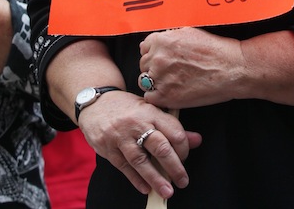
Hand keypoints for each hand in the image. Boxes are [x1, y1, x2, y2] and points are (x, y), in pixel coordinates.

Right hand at [77, 88, 201, 198]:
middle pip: (160, 147)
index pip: (174, 131)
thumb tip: (197, 140)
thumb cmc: (128, 107)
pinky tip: (146, 188)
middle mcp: (136, 124)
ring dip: (156, 179)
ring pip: (141, 161)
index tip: (185, 157)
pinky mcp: (108, 149)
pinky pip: (124, 167)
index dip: (183, 148)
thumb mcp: (151, 109)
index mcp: (151, 112)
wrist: (96, 103)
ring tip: (167, 191)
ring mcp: (121, 137)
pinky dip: (136, 179)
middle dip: (174, 167)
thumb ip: (172, 125)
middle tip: (183, 181)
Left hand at [139, 27, 243, 108]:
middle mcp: (158, 58)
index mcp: (162, 40)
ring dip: (155, 82)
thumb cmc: (215, 50)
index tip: (163, 59)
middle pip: (144, 64)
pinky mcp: (166, 97)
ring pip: (145, 81)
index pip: (145, 47)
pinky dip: (158, 97)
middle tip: (171, 71)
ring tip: (172, 82)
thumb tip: (157, 43)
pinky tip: (172, 93)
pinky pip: (150, 98)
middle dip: (154, 67)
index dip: (154, 53)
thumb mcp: (189, 33)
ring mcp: (160, 78)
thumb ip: (170, 37)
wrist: (232, 68)